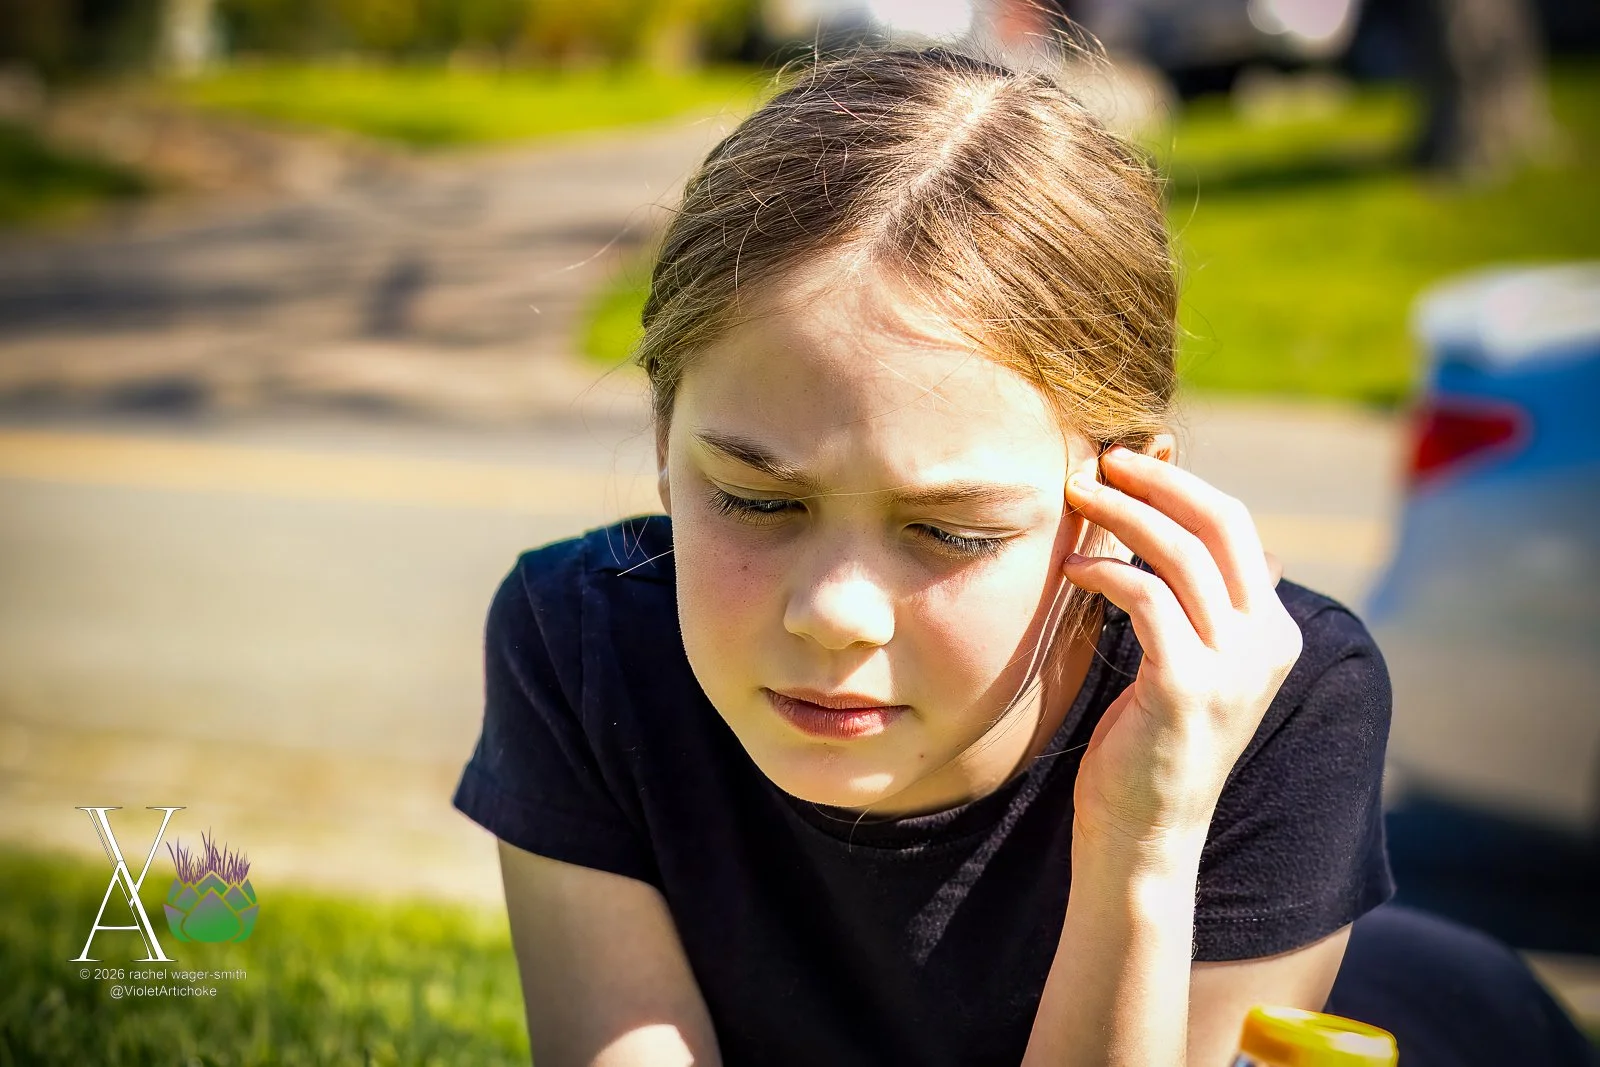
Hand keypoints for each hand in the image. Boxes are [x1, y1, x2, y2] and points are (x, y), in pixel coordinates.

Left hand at [1061, 446, 1302, 855]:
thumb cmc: (1152, 747)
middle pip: (1220, 523)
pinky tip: (1073, 572)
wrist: (1143, 836)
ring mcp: (1233, 668)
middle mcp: (1267, 644)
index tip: (1125, 464)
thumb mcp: (1192, 667)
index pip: (1236, 526)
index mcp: (1273, 632)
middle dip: (1156, 482)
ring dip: (1120, 516)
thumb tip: (1209, 538)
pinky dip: (1106, 573)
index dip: (1180, 484)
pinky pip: (1146, 599)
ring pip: (1179, 553)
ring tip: (1075, 501)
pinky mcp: (1187, 688)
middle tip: (1099, 463)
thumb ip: (1205, 607)